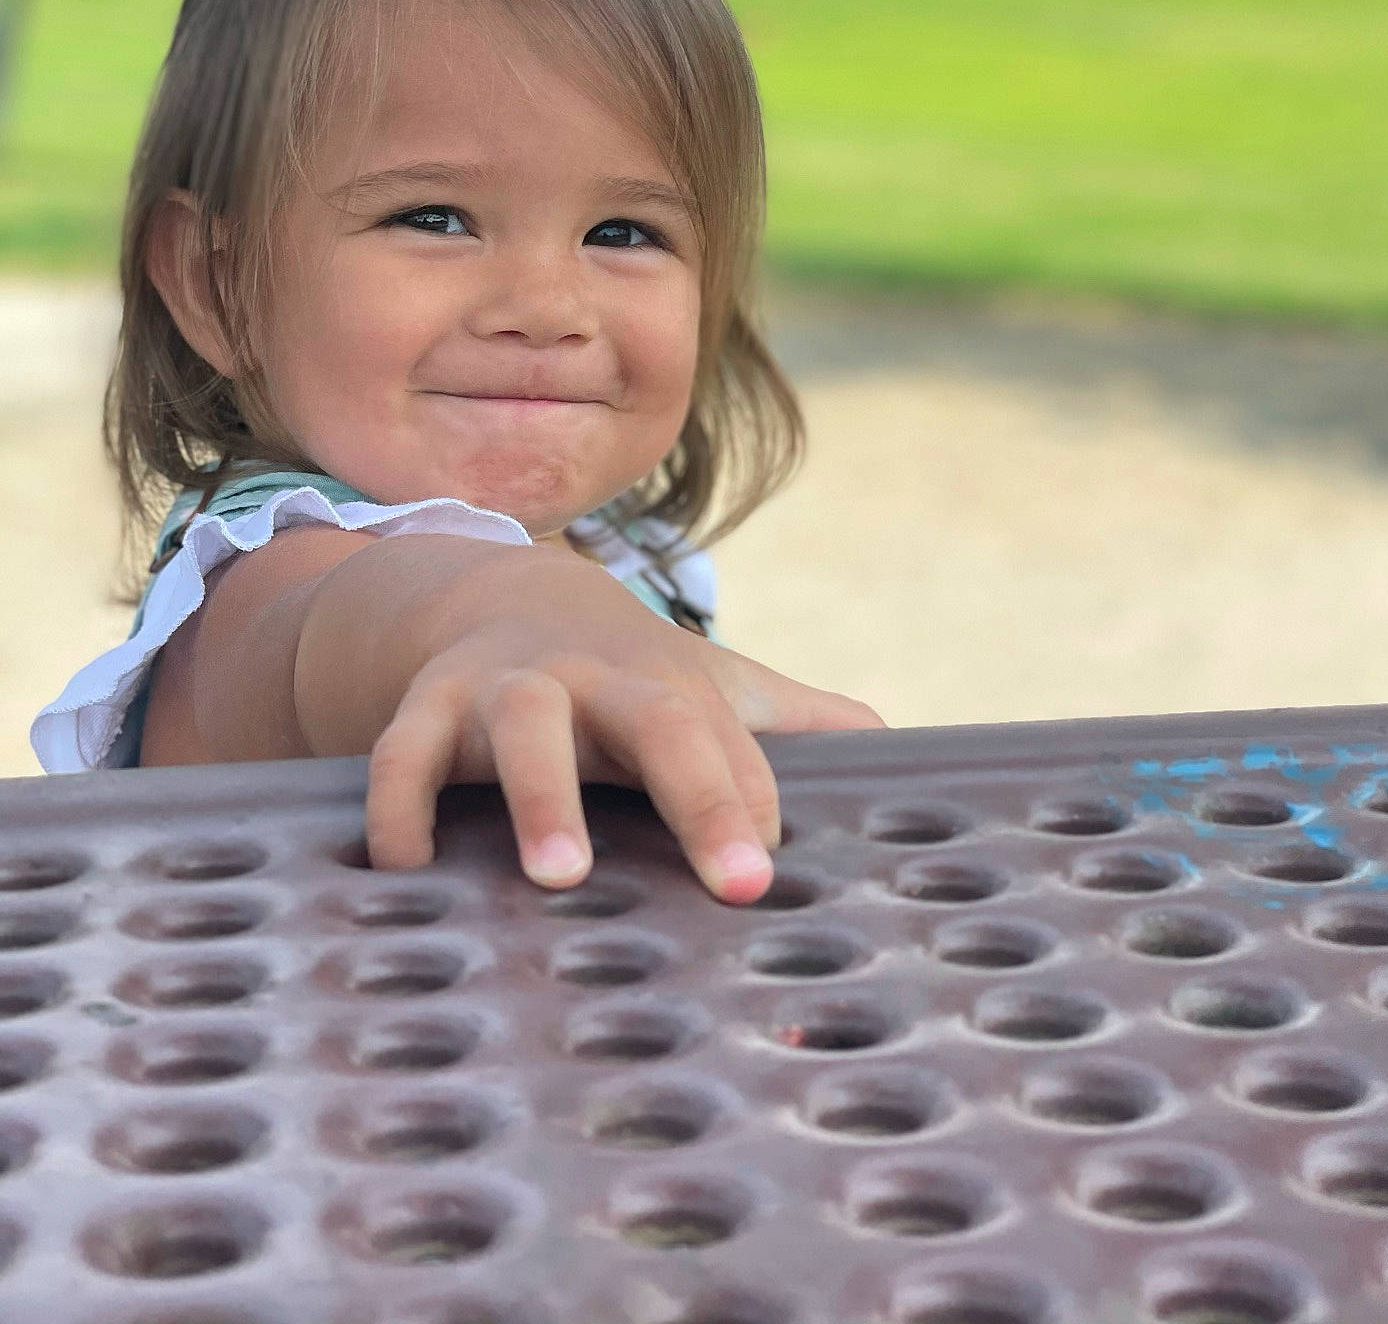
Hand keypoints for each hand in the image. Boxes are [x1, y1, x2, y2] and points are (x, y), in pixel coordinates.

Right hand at [353, 544, 883, 902]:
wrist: (505, 597)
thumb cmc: (631, 676)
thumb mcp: (714, 688)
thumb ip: (798, 723)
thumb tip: (902, 752)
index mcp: (669, 686)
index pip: (727, 742)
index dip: (752, 804)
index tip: (770, 876)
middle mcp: (594, 681)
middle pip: (654, 720)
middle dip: (697, 793)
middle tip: (735, 878)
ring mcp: (505, 690)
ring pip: (522, 728)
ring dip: (542, 794)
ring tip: (560, 875)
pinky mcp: (424, 709)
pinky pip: (400, 754)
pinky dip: (397, 807)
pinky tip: (403, 871)